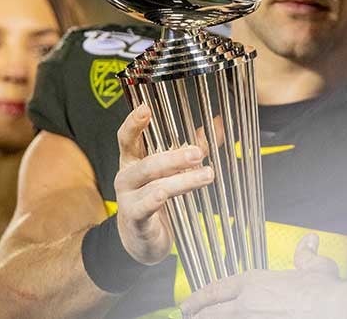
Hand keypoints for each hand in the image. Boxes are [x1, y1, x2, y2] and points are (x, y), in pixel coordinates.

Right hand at [114, 104, 213, 264]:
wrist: (141, 237)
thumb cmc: (155, 194)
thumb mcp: (173, 168)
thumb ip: (195, 145)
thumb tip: (219, 123)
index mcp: (133, 160)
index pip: (128, 138)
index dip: (134, 123)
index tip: (146, 108)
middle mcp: (127, 177)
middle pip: (147, 163)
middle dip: (174, 157)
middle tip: (198, 153)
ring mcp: (129, 199)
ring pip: (155, 186)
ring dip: (182, 180)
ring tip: (207, 175)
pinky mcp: (136, 219)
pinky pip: (148, 207)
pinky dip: (159, 200)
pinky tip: (172, 196)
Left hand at [180, 233, 340, 318]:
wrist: (332, 310)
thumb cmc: (323, 292)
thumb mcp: (316, 268)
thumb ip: (306, 255)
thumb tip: (309, 241)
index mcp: (255, 283)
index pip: (218, 289)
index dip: (200, 297)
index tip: (189, 303)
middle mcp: (245, 304)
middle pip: (210, 311)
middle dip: (195, 314)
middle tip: (187, 316)